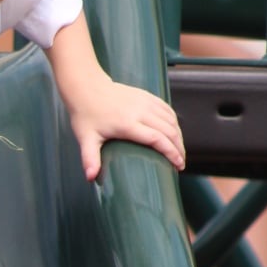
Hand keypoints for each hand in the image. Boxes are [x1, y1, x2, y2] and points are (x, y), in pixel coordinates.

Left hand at [68, 80, 185, 181]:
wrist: (87, 87)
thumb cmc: (86, 114)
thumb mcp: (86, 138)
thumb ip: (90, 158)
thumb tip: (90, 178)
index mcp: (127, 124)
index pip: (157, 139)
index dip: (171, 153)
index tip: (178, 165)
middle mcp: (140, 111)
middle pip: (169, 131)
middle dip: (179, 148)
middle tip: (181, 163)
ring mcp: (145, 102)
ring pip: (171, 120)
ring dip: (179, 136)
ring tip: (179, 151)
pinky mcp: (146, 96)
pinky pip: (167, 109)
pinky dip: (174, 122)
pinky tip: (175, 132)